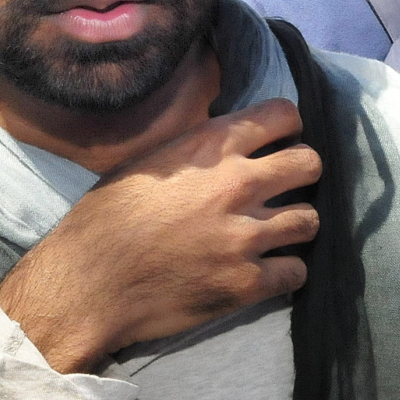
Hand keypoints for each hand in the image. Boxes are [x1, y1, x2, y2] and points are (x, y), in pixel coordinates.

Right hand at [0, 98, 320, 372]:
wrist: (89, 282)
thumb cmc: (105, 216)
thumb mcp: (147, 162)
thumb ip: (197, 150)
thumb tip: (229, 145)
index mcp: (209, 147)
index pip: (283, 115)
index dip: (286, 126)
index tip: (280, 138)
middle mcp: (236, 184)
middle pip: (310, 164)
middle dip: (301, 171)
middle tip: (285, 185)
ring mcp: (246, 236)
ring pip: (309, 220)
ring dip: (295, 224)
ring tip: (275, 231)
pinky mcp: (247, 283)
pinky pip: (297, 272)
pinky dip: (284, 271)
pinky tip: (264, 270)